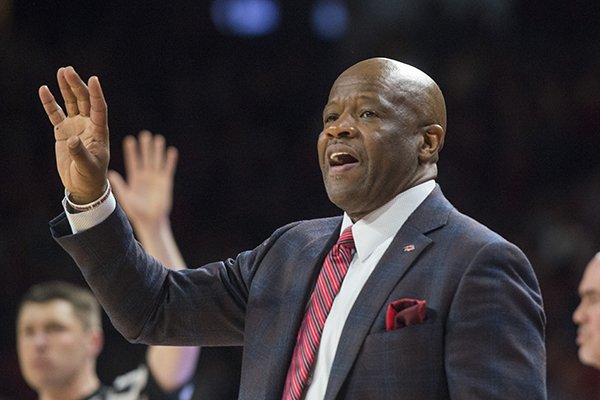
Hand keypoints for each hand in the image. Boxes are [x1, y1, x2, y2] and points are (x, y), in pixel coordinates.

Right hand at [39, 66, 108, 202]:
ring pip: (71, 103)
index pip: (100, 108)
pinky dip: (50, 103)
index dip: (97, 94)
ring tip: (62, 72)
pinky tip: (44, 90)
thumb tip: (72, 140)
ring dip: (67, 88)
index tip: (94, 79)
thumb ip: (80, 153)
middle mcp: (89, 125)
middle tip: (68, 70)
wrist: (83, 185)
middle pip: (84, 100)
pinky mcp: (63, 131)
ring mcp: (76, 126)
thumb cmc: (91, 176)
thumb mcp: (88, 166)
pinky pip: (56, 114)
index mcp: (100, 131)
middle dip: (77, 85)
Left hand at [108, 130, 177, 230]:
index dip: (132, 151)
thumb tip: (111, 173)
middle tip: (145, 135)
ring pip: (157, 161)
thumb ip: (120, 185)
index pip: (133, 161)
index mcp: (134, 178)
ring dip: (158, 150)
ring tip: (158, 139)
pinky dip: (170, 160)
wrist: (151, 220)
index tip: (129, 140)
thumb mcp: (126, 197)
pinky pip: (168, 169)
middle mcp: (145, 176)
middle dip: (145, 147)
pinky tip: (171, 151)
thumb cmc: (137, 211)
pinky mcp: (166, 182)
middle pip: (146, 158)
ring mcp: (156, 178)